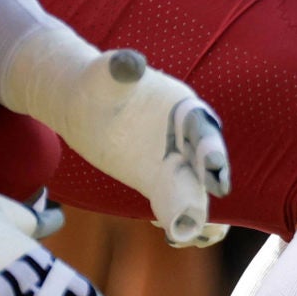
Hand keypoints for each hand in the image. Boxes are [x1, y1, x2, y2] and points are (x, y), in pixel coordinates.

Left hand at [64, 51, 229, 245]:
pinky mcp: (159, 181)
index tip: (214, 169)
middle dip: (208, 186)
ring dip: (199, 211)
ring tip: (195, 234)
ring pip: (197, 189)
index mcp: (183, 108)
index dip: (212, 149)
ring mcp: (175, 161)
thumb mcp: (105, 74)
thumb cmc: (95, 83)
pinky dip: (180, 219)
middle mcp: (187, 137)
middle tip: (210, 207)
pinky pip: (177, 203)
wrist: (82, 104)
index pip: (203, 129)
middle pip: (205, 164)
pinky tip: (172, 233)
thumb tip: (129, 62)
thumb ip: (120, 69)